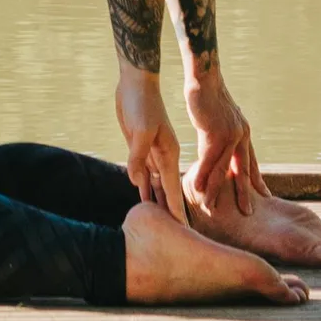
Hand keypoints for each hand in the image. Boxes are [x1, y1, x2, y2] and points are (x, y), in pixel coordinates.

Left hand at [116, 65, 187, 218]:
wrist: (136, 82)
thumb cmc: (142, 103)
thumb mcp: (139, 130)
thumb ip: (138, 157)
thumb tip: (137, 182)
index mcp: (168, 153)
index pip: (172, 188)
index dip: (176, 210)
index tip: (184, 232)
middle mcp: (163, 156)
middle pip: (166, 190)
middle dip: (170, 211)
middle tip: (176, 237)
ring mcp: (151, 153)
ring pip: (155, 184)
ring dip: (157, 201)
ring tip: (161, 224)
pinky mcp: (140, 148)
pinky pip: (143, 173)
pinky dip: (143, 187)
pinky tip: (142, 199)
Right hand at [183, 73, 268, 219]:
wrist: (204, 79)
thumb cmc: (208, 98)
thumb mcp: (220, 120)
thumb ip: (221, 137)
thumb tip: (217, 150)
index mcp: (244, 133)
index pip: (252, 161)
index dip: (256, 179)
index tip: (263, 194)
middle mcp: (241, 135)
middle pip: (243, 170)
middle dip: (244, 192)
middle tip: (247, 212)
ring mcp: (230, 135)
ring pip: (223, 169)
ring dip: (215, 189)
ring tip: (211, 206)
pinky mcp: (216, 134)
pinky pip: (208, 160)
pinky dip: (201, 175)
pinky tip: (196, 187)